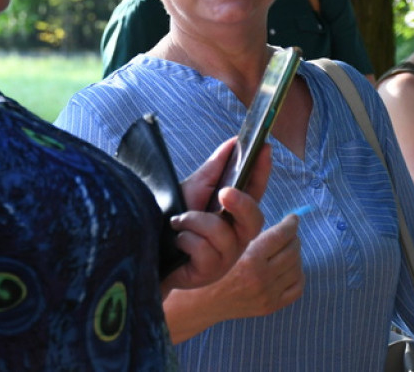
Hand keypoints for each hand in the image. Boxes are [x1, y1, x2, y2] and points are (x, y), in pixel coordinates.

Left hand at [162, 139, 269, 291]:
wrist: (149, 249)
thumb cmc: (175, 219)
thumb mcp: (193, 189)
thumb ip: (214, 168)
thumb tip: (233, 142)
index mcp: (235, 213)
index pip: (256, 191)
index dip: (263, 170)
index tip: (264, 148)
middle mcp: (236, 235)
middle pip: (254, 219)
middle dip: (241, 203)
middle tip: (224, 192)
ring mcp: (226, 256)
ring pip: (221, 232)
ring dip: (193, 221)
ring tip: (178, 221)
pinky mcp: (210, 271)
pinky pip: (204, 249)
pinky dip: (185, 238)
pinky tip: (177, 241)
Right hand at [198, 214, 304, 318]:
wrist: (202, 301)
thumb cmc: (212, 267)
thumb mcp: (227, 244)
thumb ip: (250, 231)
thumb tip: (278, 220)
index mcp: (250, 260)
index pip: (281, 236)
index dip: (290, 224)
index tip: (292, 218)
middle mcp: (260, 279)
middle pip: (292, 251)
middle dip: (293, 238)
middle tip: (289, 232)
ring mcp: (267, 295)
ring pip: (297, 268)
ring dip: (295, 255)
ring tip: (286, 249)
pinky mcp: (270, 307)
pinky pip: (297, 288)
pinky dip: (296, 275)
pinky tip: (288, 268)